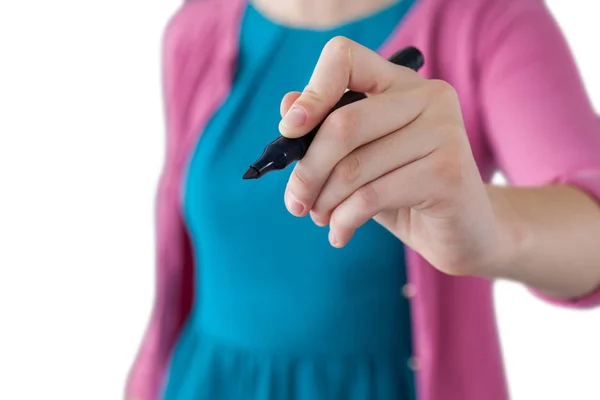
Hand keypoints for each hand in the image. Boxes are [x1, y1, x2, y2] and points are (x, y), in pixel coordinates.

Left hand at [279, 37, 512, 275]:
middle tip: (295, 203)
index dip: (312, 92)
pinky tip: (340, 234)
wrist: (463, 232)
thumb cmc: (404, 191)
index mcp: (401, 83)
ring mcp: (443, 131)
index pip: (345, 58)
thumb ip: (328, 130)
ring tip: (320, 219)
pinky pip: (371, 197)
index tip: (289, 130)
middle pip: (343, 124)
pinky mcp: (448, 172)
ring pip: (354, 167)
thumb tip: (288, 106)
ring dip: (324, 202)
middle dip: (308, 170)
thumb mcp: (361, 158)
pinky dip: (344, 220)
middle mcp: (428, 97)